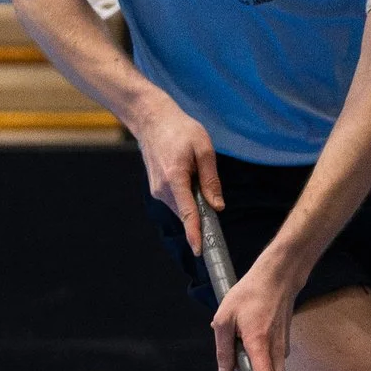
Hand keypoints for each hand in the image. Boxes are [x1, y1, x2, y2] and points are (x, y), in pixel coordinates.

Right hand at [132, 94, 223, 253]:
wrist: (152, 120)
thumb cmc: (181, 130)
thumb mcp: (204, 149)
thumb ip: (211, 179)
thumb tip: (217, 207)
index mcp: (175, 177)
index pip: (187, 212)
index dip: (194, 233)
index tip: (200, 250)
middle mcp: (163, 188)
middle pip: (187, 213)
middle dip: (201, 214)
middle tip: (214, 202)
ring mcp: (157, 190)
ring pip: (182, 208)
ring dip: (194, 201)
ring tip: (195, 171)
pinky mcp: (157, 189)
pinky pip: (177, 200)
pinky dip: (186, 196)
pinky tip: (188, 175)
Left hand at [212, 241, 305, 370]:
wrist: (277, 278)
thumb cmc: (248, 295)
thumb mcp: (224, 318)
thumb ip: (223, 349)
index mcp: (258, 343)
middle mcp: (275, 349)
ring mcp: (283, 348)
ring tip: (241, 364)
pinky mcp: (284, 346)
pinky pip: (275, 365)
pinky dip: (265, 368)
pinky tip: (250, 350)